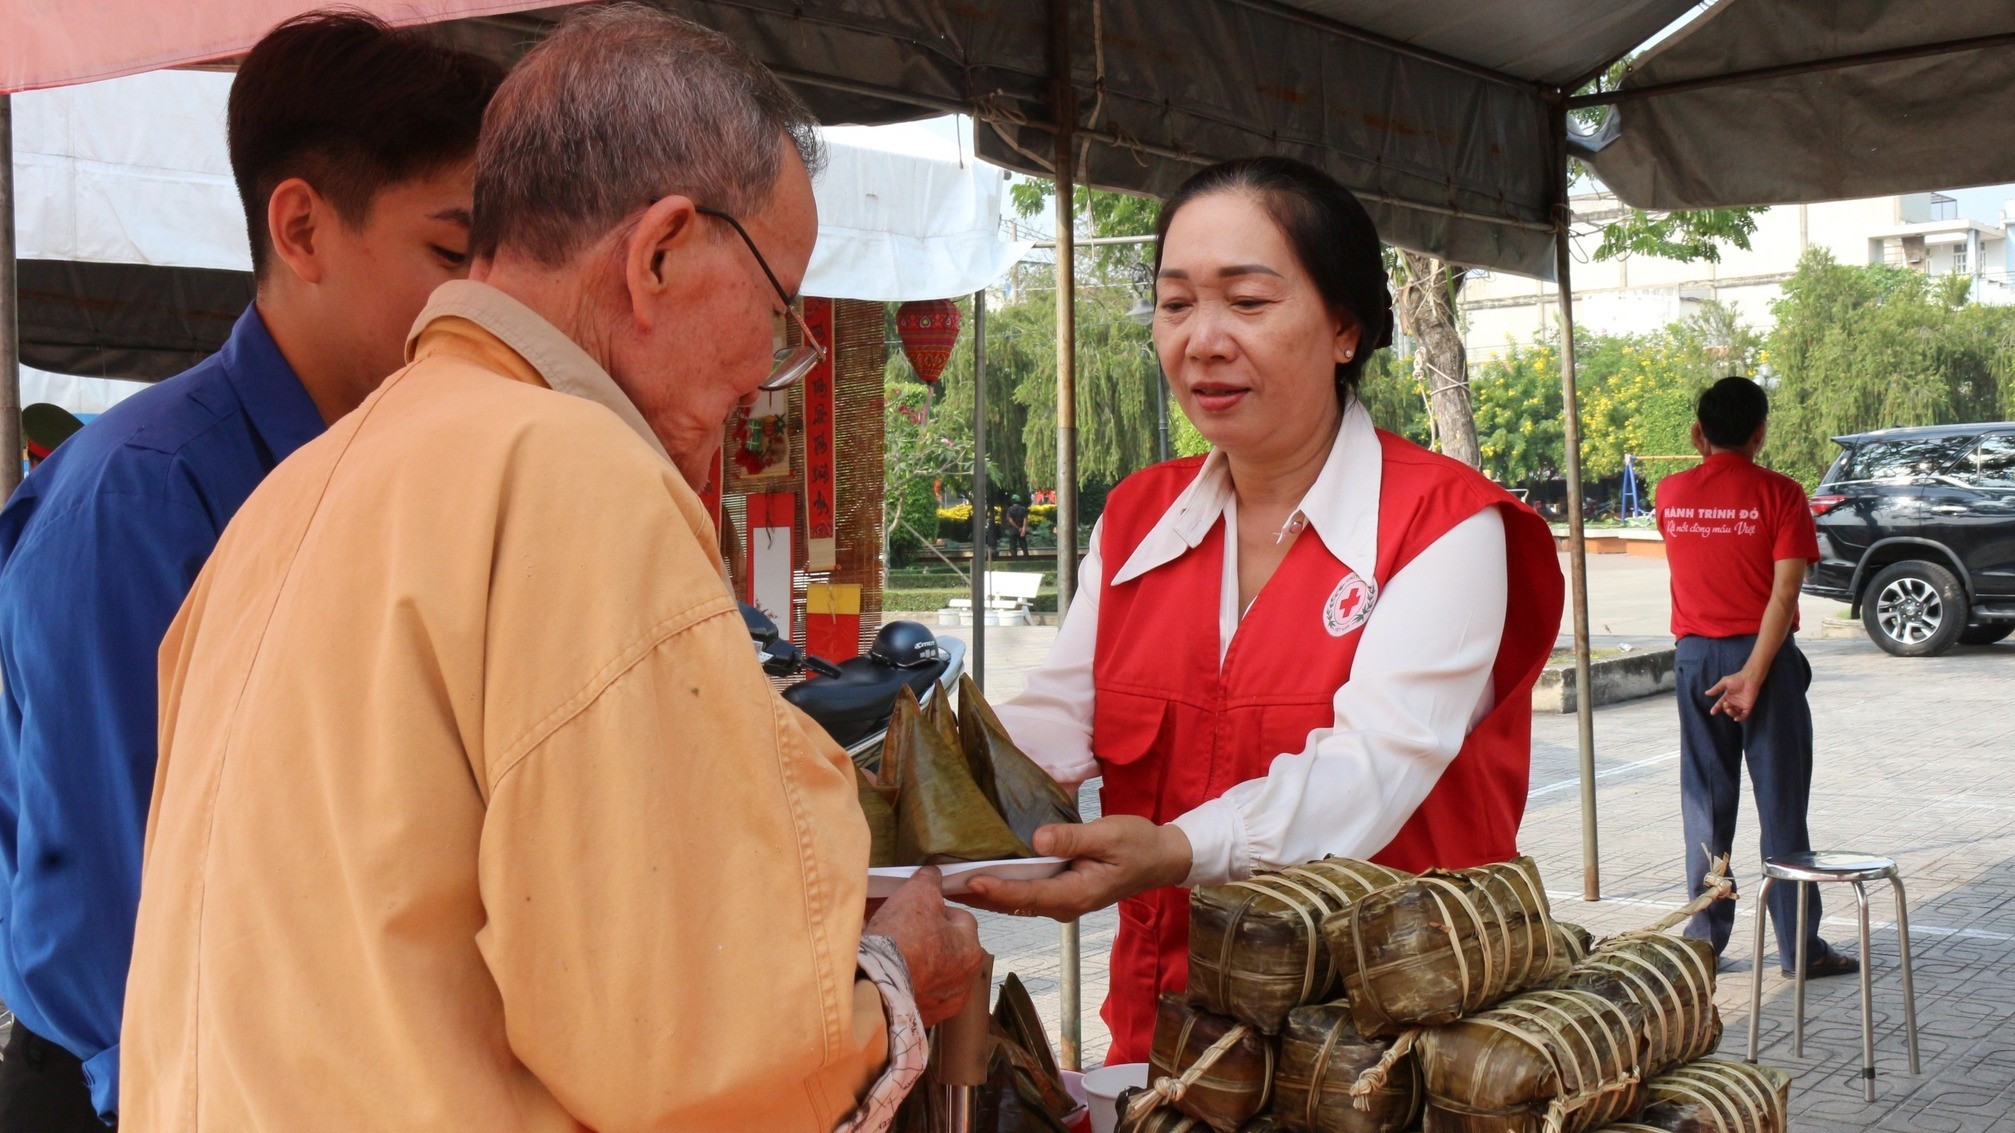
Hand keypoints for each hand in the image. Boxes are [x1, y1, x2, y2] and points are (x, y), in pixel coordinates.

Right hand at [865, 867, 982, 1026]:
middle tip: (903, 931)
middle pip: (947, 948)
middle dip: (929, 937)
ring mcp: (944, 1005)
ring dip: (919, 962)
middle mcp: (965, 981)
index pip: (961, 919)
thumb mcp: (918, 894)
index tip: (916, 910)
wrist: (875, 986)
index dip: (937, 909)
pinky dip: (908, 984)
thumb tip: (934, 874)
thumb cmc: (902, 937)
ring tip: (893, 954)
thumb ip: (930, 881)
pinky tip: (890, 976)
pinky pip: (918, 994)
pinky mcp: (923, 1020)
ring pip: (933, 973)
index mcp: (972, 950)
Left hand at [960, 816, 1191, 921]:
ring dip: (982, 894)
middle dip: (976, 896)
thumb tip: (1037, 839)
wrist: (1160, 858)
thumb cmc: (1138, 844)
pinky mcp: (1059, 892)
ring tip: (947, 884)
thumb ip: (1072, 838)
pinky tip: (977, 879)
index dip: (995, 888)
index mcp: (1075, 894)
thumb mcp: (1109, 835)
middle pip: (1012, 903)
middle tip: (939, 885)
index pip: (1026, 895)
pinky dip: (998, 888)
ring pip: (1014, 902)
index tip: (967, 880)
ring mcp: (1061, 902)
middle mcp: (1063, 904)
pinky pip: (1023, 895)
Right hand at [1706, 669, 1763, 721]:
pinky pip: (1744, 715)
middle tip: (1725, 704)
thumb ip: (1716, 689)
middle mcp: (1734, 702)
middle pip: (1727, 710)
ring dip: (1730, 713)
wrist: (1749, 678)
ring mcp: (1741, 705)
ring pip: (1734, 713)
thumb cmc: (1737, 678)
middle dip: (1725, 709)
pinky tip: (1736, 718)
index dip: (1716, 708)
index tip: (1712, 712)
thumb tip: (1706, 693)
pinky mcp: (1748, 706)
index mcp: (1727, 697)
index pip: (1720, 704)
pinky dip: (1740, 718)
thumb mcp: (1724, 682)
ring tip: (1729, 708)